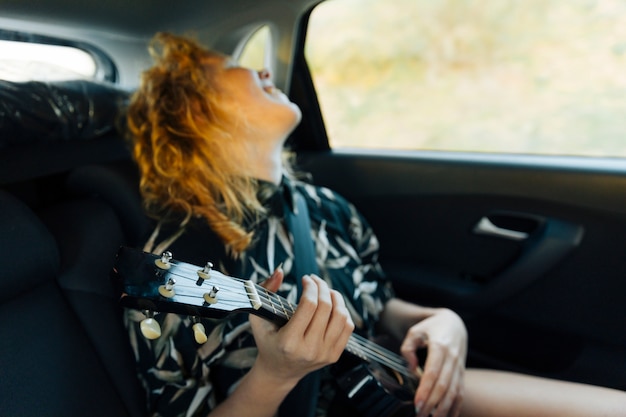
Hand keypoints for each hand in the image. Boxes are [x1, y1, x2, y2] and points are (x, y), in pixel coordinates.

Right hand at [249, 269, 354, 386]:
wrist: (278, 371)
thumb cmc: (267, 340)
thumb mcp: (258, 317)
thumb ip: (266, 290)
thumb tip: (280, 270)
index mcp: (289, 342)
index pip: (308, 305)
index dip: (310, 286)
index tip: (305, 278)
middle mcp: (309, 350)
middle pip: (326, 308)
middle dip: (322, 287)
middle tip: (315, 280)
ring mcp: (324, 354)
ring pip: (341, 316)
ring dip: (335, 297)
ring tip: (326, 290)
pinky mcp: (334, 356)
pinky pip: (347, 327)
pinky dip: (343, 311)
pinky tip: (333, 305)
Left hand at [400, 308, 466, 416]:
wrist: (454, 324)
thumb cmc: (431, 328)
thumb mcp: (415, 331)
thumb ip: (408, 348)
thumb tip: (410, 368)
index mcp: (440, 346)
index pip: (433, 372)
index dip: (425, 389)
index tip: (416, 403)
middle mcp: (452, 358)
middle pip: (444, 386)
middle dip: (432, 404)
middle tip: (419, 416)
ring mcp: (459, 367)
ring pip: (454, 392)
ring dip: (444, 409)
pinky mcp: (462, 373)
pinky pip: (461, 393)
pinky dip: (455, 407)